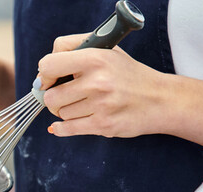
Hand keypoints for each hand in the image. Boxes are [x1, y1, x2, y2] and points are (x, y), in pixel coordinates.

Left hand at [36, 33, 202, 150]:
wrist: (160, 99)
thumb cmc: (128, 74)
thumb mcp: (106, 50)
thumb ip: (73, 50)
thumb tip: (42, 74)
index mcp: (96, 58)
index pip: (49, 64)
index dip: (44, 74)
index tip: (48, 80)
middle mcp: (97, 81)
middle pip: (51, 96)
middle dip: (54, 98)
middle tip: (67, 95)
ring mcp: (101, 105)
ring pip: (60, 113)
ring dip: (66, 111)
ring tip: (84, 105)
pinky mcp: (104, 125)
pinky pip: (68, 129)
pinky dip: (60, 128)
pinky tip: (60, 126)